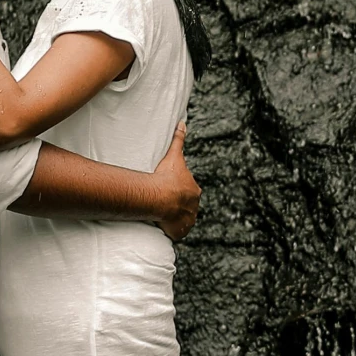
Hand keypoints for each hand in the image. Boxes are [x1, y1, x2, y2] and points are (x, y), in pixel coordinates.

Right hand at [149, 121, 199, 239]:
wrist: (161, 197)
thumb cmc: (168, 176)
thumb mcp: (174, 155)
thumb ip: (179, 139)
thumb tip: (182, 123)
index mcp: (194, 191)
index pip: (188, 190)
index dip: (179, 190)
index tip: (169, 189)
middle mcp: (194, 207)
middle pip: (187, 206)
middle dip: (178, 205)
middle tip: (164, 202)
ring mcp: (187, 220)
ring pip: (183, 219)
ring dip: (175, 218)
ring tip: (162, 215)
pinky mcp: (179, 231)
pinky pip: (177, 232)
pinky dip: (172, 230)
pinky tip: (164, 227)